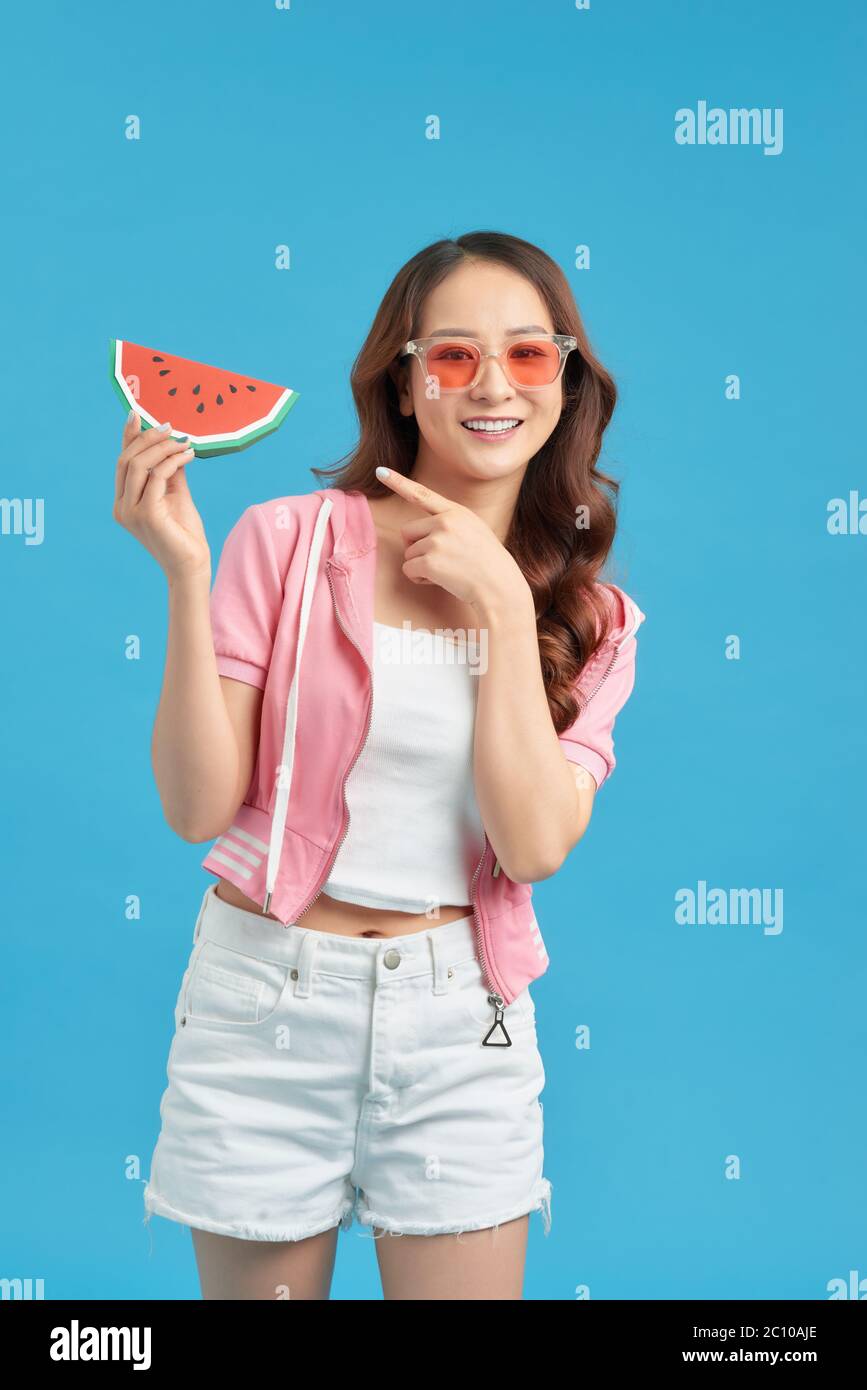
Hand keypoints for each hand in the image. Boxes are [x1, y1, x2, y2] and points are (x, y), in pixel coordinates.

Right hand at [113, 411, 210, 583]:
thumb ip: (169, 471)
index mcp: (124, 502)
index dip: (128, 438)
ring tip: (183, 442)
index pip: (122, 463)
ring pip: (138, 466)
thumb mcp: (175, 494)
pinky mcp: (146, 515)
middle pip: (126, 460)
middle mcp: (122, 507)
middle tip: (170, 427)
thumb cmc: (184, 534)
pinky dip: (172, 461)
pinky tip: (187, 456)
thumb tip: (171, 444)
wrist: (191, 566)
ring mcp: (130, 512)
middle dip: (147, 439)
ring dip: (162, 448)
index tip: (136, 414)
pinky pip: (157, 477)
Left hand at [375, 467, 530, 616]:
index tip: (381, 472)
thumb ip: (450, 523)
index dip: (398, 482)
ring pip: (408, 553)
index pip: (422, 494)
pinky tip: (440, 580)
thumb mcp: (474, 529)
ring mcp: (437, 541)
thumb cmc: (487, 562)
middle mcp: (445, 522)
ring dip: (421, 566)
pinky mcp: (430, 562)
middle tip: (440, 559)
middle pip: (407, 531)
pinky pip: (409, 569)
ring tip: (447, 571)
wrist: (499, 586)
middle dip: (417, 547)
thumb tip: (422, 531)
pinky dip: (419, 578)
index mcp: (455, 512)